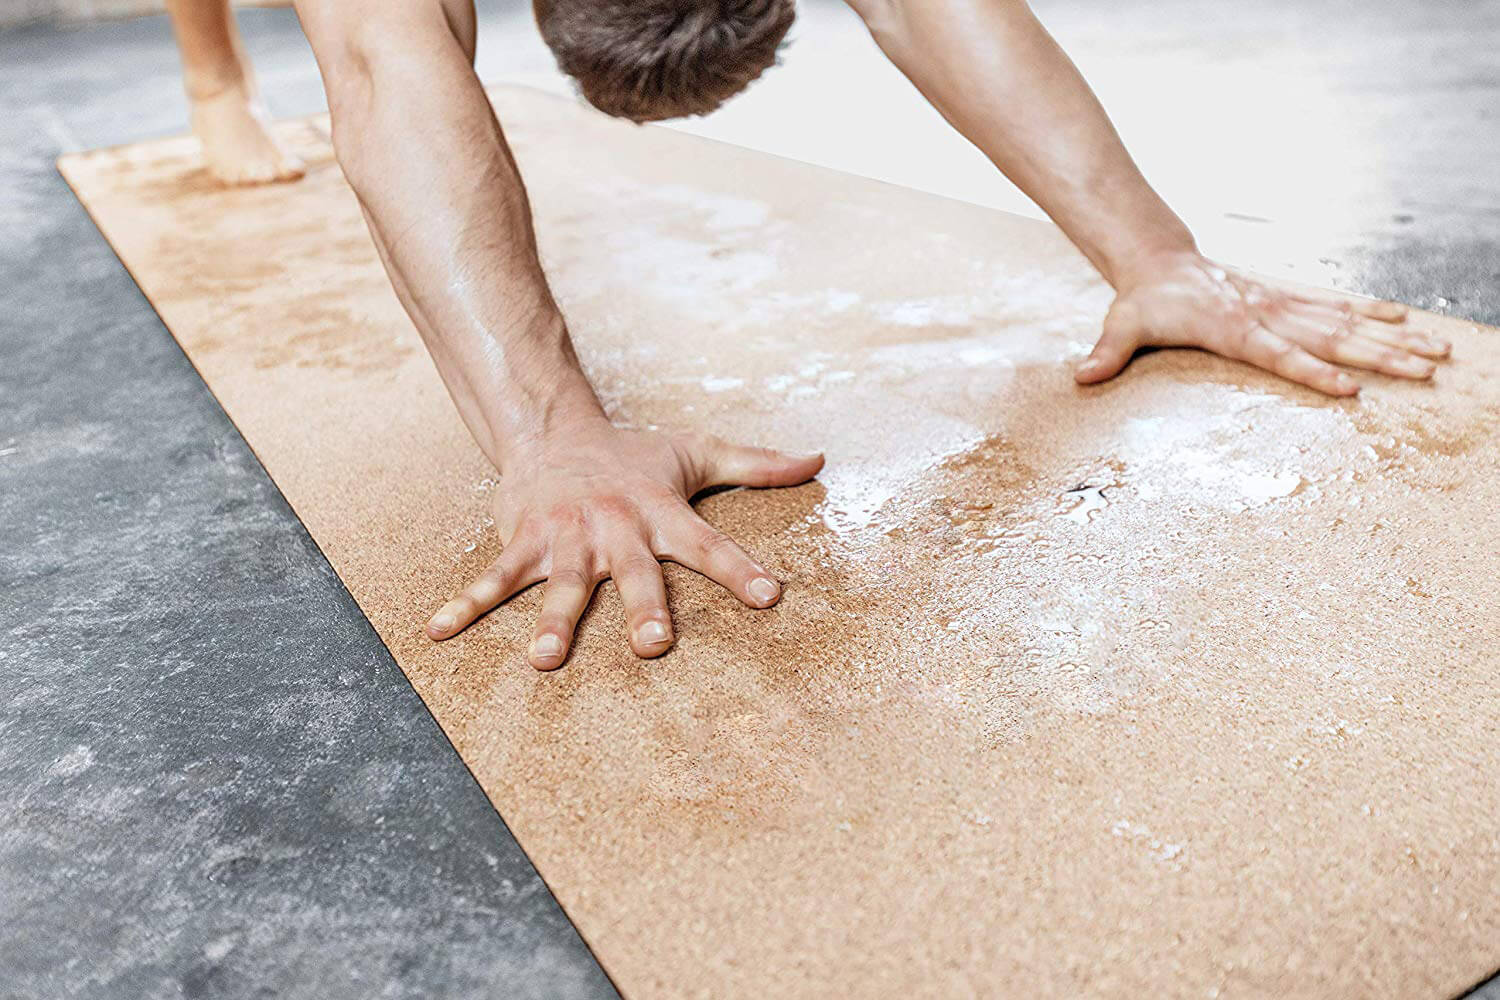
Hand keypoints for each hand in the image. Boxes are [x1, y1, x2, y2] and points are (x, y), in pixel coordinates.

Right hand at [425, 423, 823, 669]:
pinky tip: (438, 632)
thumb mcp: (697, 453)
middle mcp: (615, 524)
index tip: (770, 596)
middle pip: (634, 570)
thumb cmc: (633, 454)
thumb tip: (819, 460)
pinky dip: (465, 603)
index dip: (739, 568)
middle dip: (643, 606)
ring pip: (561, 581)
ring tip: (543, 661)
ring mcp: (565, 534)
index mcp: (660, 510)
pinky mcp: (523, 540)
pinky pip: (494, 577)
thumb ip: (758, 463)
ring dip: (550, 620)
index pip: (707, 542)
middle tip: (654, 646)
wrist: (554, 429)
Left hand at [1076, 252, 1450, 395]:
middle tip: (1426, 371)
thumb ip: (1106, 354)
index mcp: (1232, 327)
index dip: (1312, 371)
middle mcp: (1265, 314)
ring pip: (1344, 323)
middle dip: (1380, 356)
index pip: (1278, 354)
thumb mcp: (1121, 325)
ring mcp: (1280, 304)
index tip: (1350, 389)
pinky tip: (1406, 323)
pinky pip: (1334, 306)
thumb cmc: (1143, 301)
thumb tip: (1081, 377)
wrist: (1160, 260)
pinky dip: (1371, 313)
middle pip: (1330, 338)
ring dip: (1391, 338)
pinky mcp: (1286, 298)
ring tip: (1436, 353)